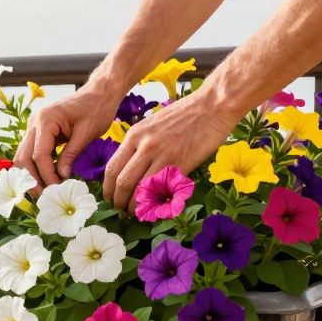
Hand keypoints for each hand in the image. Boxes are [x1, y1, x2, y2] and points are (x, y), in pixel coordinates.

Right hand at [13, 84, 119, 192]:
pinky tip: (47, 178)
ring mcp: (34, 126)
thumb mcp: (87, 133)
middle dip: (33, 179)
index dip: (47, 176)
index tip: (58, 189)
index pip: (39, 155)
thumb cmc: (97, 108)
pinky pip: (31, 152)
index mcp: (46, 119)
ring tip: (46, 190)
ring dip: (31, 175)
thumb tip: (61, 177)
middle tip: (47, 196)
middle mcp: (34, 122)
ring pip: (23, 157)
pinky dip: (36, 167)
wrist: (99, 92)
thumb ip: (71, 154)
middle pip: (24, 158)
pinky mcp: (39, 132)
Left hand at [103, 92, 241, 210]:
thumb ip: (140, 145)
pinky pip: (162, 190)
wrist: (212, 105)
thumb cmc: (185, 114)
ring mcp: (161, 155)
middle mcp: (143, 146)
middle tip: (122, 212)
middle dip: (118, 202)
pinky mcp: (181, 164)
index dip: (109, 189)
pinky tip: (157, 209)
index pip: (112, 168)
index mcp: (134, 135)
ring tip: (137, 215)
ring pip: (139, 190)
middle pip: (121, 183)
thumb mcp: (153, 125)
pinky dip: (157, 203)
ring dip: (135, 207)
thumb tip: (132, 169)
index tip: (112, 198)